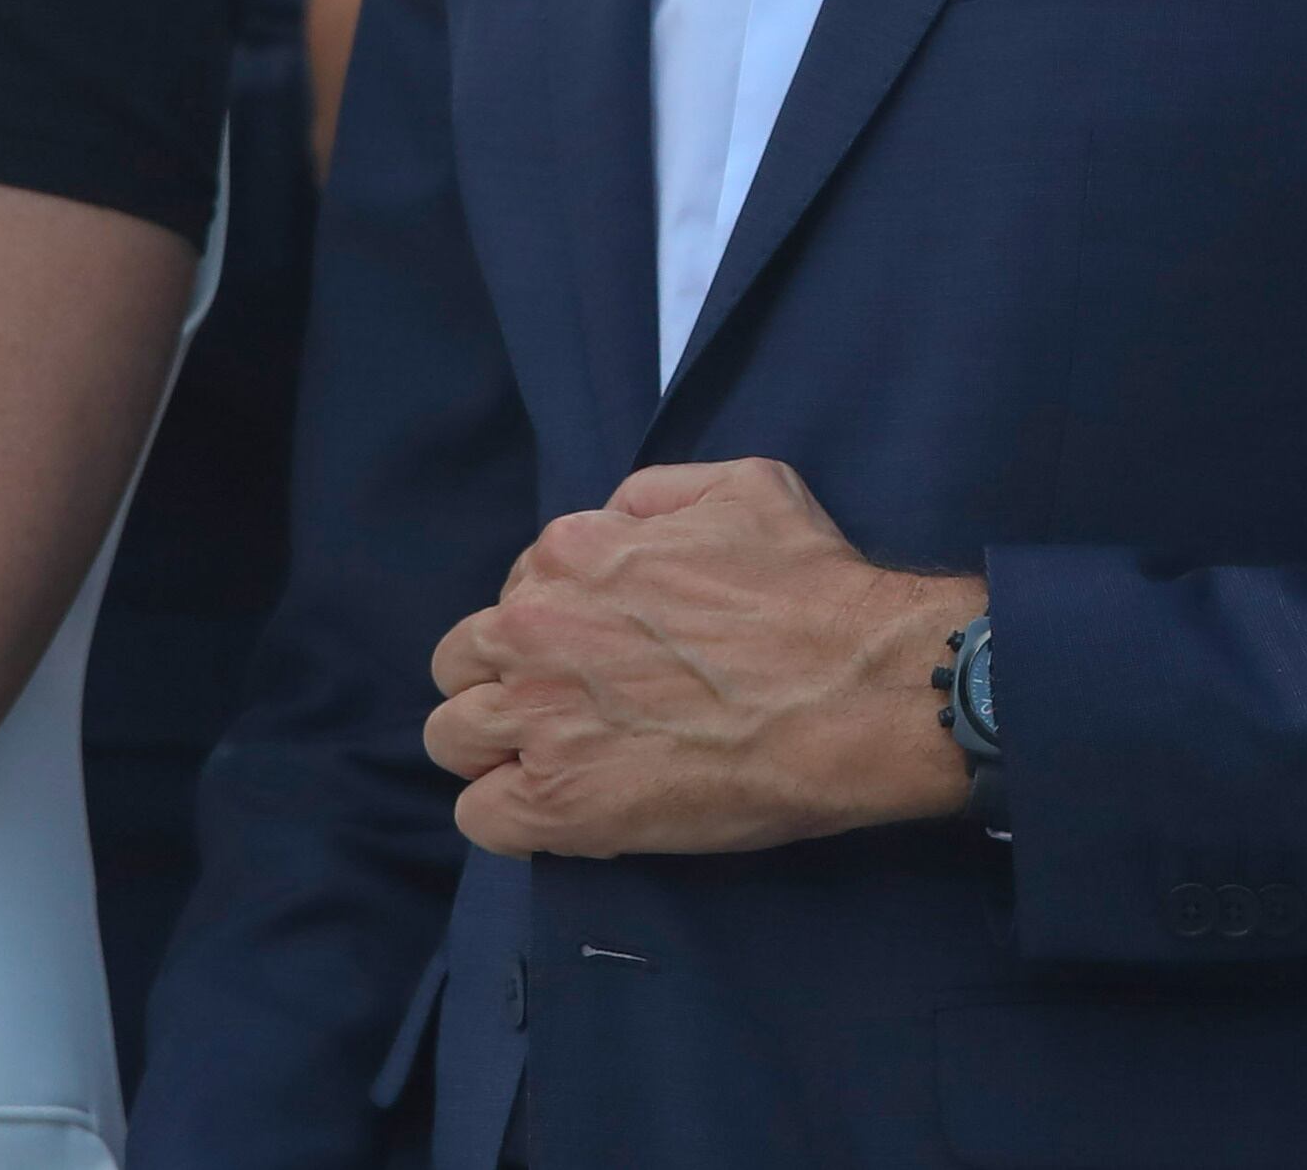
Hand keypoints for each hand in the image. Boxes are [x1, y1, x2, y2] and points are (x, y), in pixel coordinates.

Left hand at [423, 458, 976, 856]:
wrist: (856, 693)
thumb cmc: (813, 592)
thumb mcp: (742, 488)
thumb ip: (656, 495)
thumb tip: (616, 521)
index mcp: (572, 553)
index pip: (513, 594)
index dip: (552, 630)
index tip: (598, 658)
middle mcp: (535, 628)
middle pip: (460, 662)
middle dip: (502, 683)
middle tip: (568, 712)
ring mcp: (538, 717)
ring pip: (450, 737)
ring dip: (496, 751)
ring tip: (561, 769)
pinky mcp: (555, 803)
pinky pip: (478, 816)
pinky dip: (510, 817)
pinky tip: (563, 814)